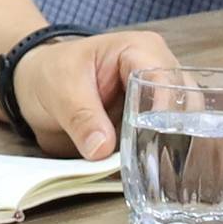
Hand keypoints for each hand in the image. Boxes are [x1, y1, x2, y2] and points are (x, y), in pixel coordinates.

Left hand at [12, 28, 180, 161]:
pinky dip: (161, 158)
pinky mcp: (155, 124)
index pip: (165, 81)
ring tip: (151, 171)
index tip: (149, 139)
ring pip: (184, 126)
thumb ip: (81, 118)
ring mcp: (162, 99)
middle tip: (152, 161)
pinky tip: (151, 174)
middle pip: (185, 105)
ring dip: (169, 149)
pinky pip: (169, 142)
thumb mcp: (59, 90)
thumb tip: (102, 149)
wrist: (37, 88)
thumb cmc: (51, 74)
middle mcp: (161, 71)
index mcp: (141, 49)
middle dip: (172, 133)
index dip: (161, 111)